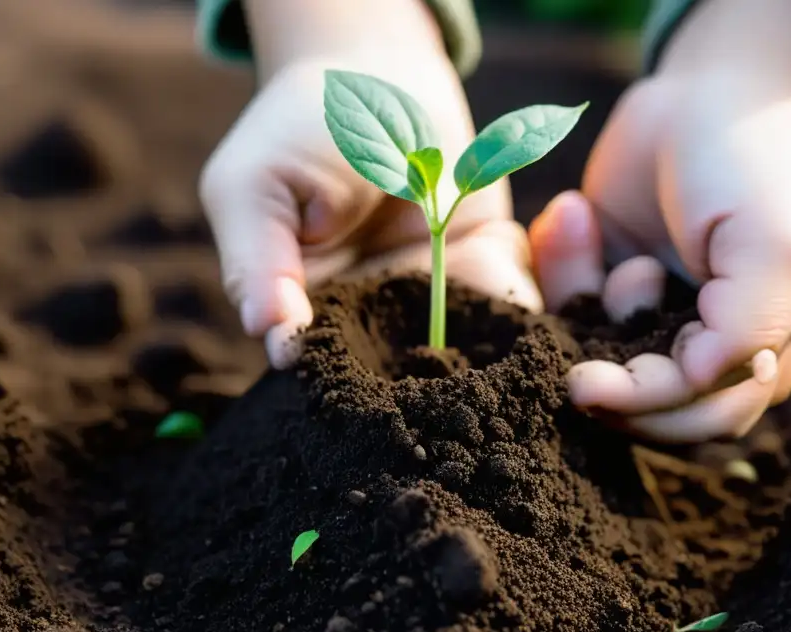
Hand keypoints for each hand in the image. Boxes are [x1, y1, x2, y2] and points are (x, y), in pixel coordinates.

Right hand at [200, 45, 538, 367]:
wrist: (373, 72)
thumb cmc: (296, 129)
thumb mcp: (255, 187)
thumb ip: (258, 261)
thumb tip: (269, 334)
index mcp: (311, 311)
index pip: (325, 367)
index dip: (347, 388)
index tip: (368, 393)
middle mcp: (375, 315)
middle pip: (401, 374)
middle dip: (430, 390)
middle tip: (453, 400)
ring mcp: (433, 291)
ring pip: (463, 345)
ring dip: (485, 359)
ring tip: (504, 372)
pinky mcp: (483, 259)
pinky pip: (508, 294)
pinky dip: (523, 309)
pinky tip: (534, 327)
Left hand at [529, 0, 790, 441]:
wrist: (724, 75)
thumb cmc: (760, 158)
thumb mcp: (776, 245)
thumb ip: (744, 330)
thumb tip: (691, 385)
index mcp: (761, 347)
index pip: (700, 413)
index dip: (643, 409)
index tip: (583, 385)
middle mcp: (703, 338)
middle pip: (640, 397)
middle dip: (599, 368)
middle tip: (564, 344)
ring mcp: (649, 307)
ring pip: (591, 348)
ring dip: (572, 295)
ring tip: (579, 217)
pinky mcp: (605, 274)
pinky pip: (564, 300)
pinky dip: (557, 265)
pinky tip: (570, 212)